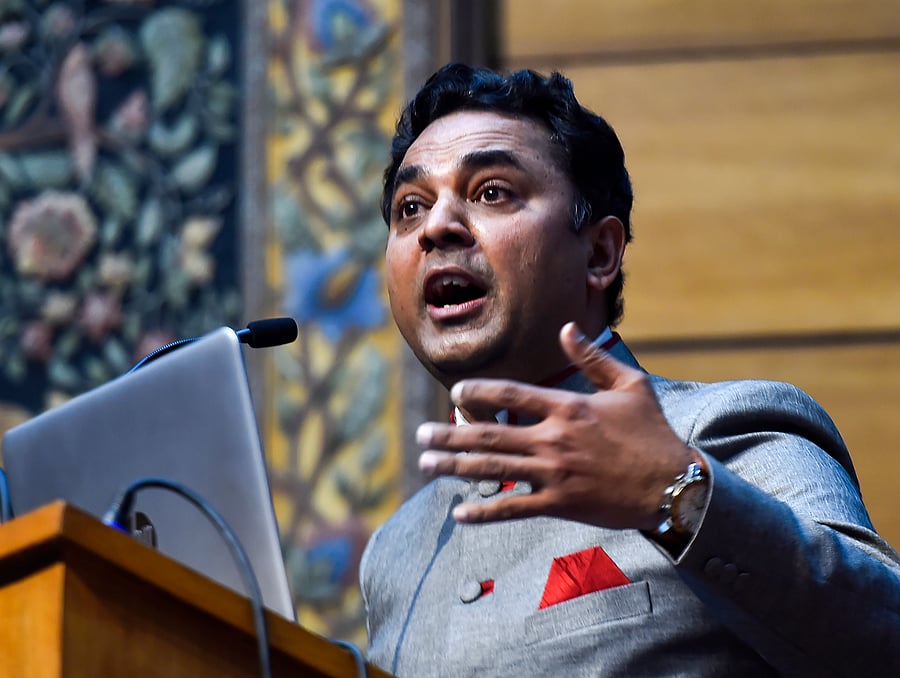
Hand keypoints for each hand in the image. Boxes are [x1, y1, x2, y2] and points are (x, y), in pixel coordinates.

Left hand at [416, 322, 692, 529]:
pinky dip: (484, 511)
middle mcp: (553, 438)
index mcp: (567, 407)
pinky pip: (513, 507)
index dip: (478, 391)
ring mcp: (554, 473)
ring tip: (427, 463)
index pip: (510, 394)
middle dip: (450, 433)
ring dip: (455, 466)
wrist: (674, 486)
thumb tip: (567, 328)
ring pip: (492, 468)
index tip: (455, 392)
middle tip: (420, 434)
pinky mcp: (559, 503)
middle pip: (489, 433)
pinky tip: (459, 513)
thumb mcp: (630, 386)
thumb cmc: (653, 434)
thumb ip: (594, 357)